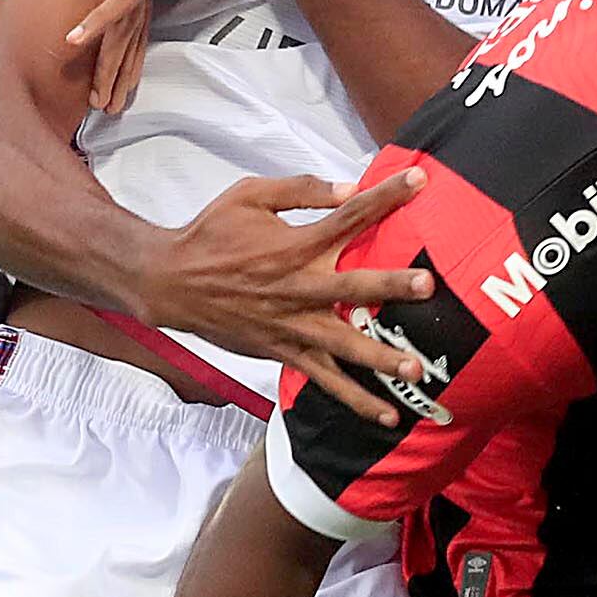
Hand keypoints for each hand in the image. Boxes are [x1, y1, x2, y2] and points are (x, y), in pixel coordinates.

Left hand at [67, 0, 280, 113]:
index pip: (122, 4)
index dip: (119, 46)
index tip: (116, 78)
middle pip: (116, 14)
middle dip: (109, 63)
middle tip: (102, 101)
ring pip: (119, 15)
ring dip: (111, 60)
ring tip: (104, 96)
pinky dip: (102, 21)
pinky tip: (80, 40)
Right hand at [134, 163, 434, 421]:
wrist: (168, 282)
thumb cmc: (211, 234)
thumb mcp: (249, 195)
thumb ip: (300, 190)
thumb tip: (348, 186)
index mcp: (294, 244)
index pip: (348, 215)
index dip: (384, 195)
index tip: (419, 180)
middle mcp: (297, 287)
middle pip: (352, 286)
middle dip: (390, 286)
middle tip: (427, 285)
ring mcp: (292, 325)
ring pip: (343, 345)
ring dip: (380, 358)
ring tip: (415, 371)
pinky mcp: (284, 352)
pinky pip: (325, 380)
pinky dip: (356, 400)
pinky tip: (388, 416)